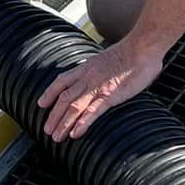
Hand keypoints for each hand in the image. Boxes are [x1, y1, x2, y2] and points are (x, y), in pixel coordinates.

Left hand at [36, 38, 163, 142]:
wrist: (143, 47)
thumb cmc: (132, 53)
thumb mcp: (106, 58)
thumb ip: (98, 69)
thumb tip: (99, 76)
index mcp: (86, 68)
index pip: (61, 81)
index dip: (49, 93)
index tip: (42, 104)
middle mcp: (87, 77)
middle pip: (63, 98)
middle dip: (53, 116)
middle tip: (47, 130)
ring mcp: (97, 87)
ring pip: (73, 107)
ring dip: (63, 123)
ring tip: (57, 137)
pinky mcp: (110, 95)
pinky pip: (92, 111)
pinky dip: (82, 123)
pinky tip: (75, 134)